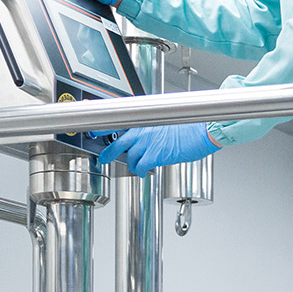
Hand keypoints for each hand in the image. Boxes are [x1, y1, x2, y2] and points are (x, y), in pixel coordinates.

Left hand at [98, 123, 219, 175]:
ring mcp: (147, 142)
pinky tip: (144, 172)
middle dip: (108, 152)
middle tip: (103, 158)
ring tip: (137, 167)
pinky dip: (141, 171)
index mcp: (144, 119)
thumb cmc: (188, 126)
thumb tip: (143, 136)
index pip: (116, 120)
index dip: (100, 126)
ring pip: (128, 157)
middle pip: (116, 141)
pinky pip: (140, 166)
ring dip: (132, 164)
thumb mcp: (165, 122)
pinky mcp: (154, 154)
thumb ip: (150, 128)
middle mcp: (142, 129)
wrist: (201, 132)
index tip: (90, 130)